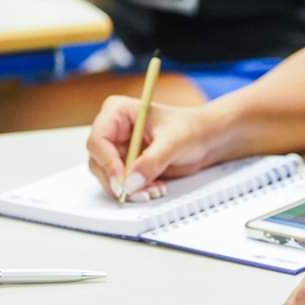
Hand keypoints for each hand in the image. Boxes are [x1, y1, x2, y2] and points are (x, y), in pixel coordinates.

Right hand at [86, 96, 222, 201]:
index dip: (107, 162)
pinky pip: (122, 184)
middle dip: (118, 181)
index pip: (98, 140)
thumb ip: (151, 162)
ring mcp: (118, 149)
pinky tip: (155, 189)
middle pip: (98, 162)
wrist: (205, 138)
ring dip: (128, 188)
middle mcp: (113, 130)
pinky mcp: (127, 165)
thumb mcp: (173, 142)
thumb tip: (130, 183)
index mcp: (118, 112)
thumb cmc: (190, 128)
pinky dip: (136, 190)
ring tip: (152, 191)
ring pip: (108, 177)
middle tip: (136, 193)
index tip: (121, 181)